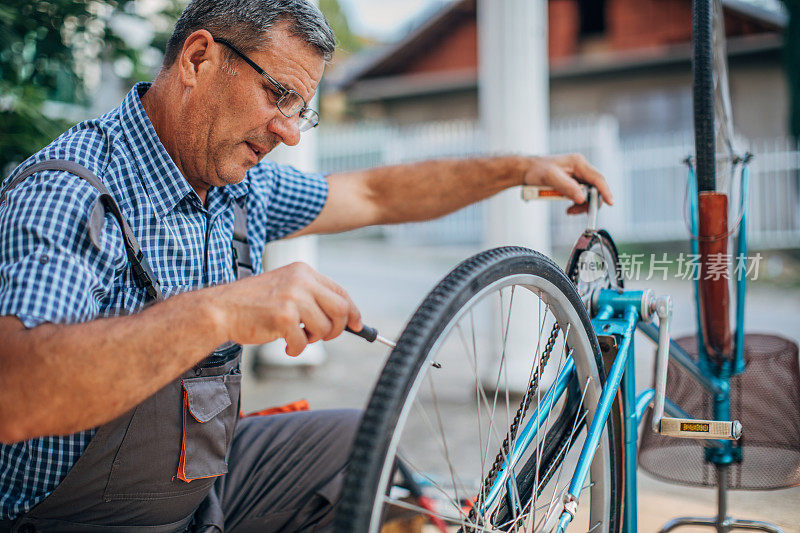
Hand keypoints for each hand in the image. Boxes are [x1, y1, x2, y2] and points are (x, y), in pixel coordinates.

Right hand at [211, 262, 361, 355]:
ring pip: (324, 328)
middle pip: (340, 309)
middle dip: (337, 329)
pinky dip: (296, 350)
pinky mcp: (283, 317)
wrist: (221, 309)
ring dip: (313, 340)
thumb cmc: (253, 303)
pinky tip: (285, 346)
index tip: (357, 325)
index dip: (352, 311)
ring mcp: (292, 298)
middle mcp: (301, 281)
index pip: (340, 292)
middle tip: (323, 337)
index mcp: (303, 271)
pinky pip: (303, 343)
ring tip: (296, 338)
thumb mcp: (286, 288)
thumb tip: (345, 318)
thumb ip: (312, 297)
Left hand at [524, 154, 613, 213]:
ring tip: (569, 211)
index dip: (605, 191)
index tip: (610, 202)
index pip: (597, 178)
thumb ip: (567, 187)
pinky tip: (568, 207)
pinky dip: (576, 203)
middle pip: (594, 188)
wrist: (526, 170)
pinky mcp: (573, 183)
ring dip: (581, 204)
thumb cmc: (537, 170)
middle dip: (588, 202)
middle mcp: (580, 168)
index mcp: (578, 163)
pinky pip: (580, 195)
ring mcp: (577, 176)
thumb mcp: (551, 178)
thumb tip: (582, 198)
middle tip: (576, 211)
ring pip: (588, 193)